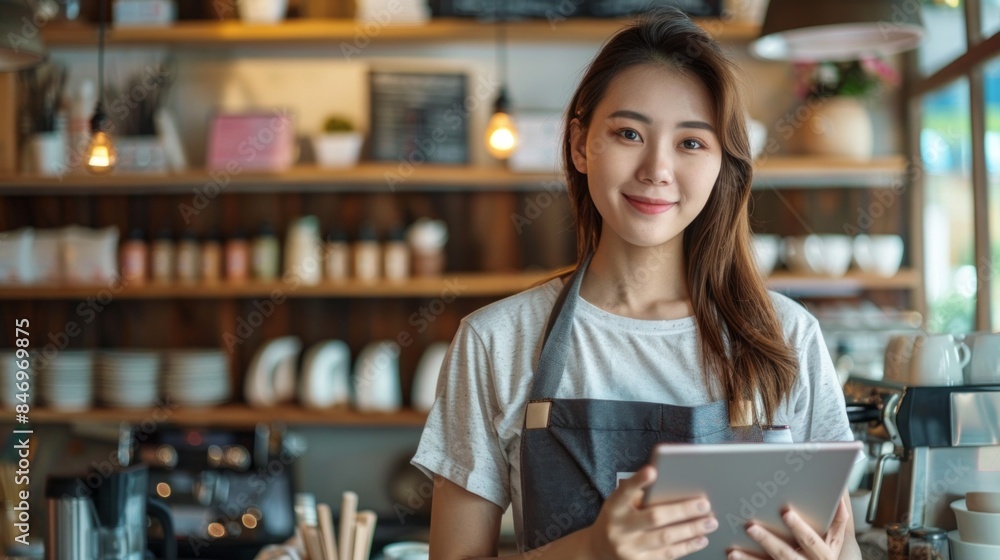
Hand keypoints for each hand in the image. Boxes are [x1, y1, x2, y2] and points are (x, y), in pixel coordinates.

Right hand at [586, 465, 718, 559]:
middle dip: (683, 511)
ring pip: (665, 539)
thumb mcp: (620, 504)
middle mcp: (618, 528)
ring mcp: (628, 549)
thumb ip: (640, 496)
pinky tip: (700, 539)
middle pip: (654, 518)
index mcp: (614, 507)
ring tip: (710, 522)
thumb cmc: (618, 519)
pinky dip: (687, 547)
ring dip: (691, 530)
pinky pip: (667, 555)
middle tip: (705, 504)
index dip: (638, 481)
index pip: (625, 491)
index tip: (653, 470)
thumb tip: (676, 486)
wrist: (599, 550)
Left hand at [728, 495, 853, 559]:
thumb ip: (838, 522)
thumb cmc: (824, 556)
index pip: (811, 540)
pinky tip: (733, 556)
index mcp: (824, 555)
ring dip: (750, 558)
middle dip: (767, 540)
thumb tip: (840, 499)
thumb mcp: (835, 542)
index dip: (799, 527)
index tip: (785, 513)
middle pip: (785, 553)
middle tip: (750, 527)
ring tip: (734, 549)